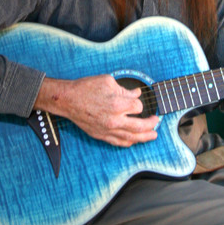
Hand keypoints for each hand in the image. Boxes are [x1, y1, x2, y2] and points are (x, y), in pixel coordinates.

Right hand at [34, 74, 159, 147]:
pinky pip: (118, 142)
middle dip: (151, 124)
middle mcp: (114, 120)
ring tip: (153, 136)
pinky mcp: (101, 135)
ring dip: (144, 137)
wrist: (67, 100)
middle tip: (156, 121)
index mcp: (117, 104)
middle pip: (140, 126)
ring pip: (131, 138)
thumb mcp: (108, 81)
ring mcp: (107, 130)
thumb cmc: (86, 88)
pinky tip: (135, 141)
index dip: (138, 103)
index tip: (135, 100)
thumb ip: (125, 89)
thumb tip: (137, 93)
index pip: (138, 107)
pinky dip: (129, 142)